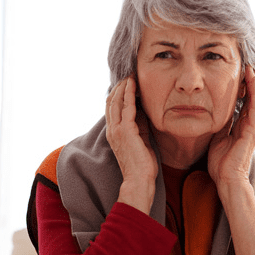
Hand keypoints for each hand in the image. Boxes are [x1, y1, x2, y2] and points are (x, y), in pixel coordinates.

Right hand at [106, 76, 157, 212]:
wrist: (139, 180)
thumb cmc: (142, 165)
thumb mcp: (141, 140)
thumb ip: (140, 125)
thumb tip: (144, 110)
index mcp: (114, 133)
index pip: (112, 108)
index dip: (117, 94)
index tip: (127, 83)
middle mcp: (112, 130)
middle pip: (111, 101)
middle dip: (119, 86)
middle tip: (128, 74)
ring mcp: (117, 130)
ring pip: (116, 101)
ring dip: (123, 86)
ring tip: (130, 75)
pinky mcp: (125, 131)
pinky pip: (126, 107)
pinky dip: (129, 93)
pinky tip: (133, 84)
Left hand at [208, 66, 254, 191]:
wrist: (227, 178)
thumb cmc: (220, 164)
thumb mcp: (216, 139)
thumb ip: (219, 126)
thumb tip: (212, 114)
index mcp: (240, 128)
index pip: (242, 104)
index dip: (240, 91)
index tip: (236, 77)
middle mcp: (249, 126)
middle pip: (250, 100)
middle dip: (248, 84)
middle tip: (244, 67)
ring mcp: (253, 127)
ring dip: (253, 84)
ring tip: (250, 69)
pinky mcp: (253, 129)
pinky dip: (254, 93)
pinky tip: (252, 81)